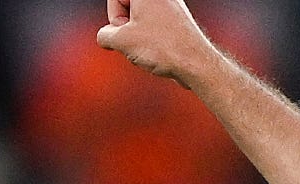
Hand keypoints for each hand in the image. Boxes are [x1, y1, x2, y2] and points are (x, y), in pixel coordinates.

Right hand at [99, 0, 218, 83]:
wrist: (195, 62)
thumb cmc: (162, 47)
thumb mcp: (121, 41)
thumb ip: (104, 35)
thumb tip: (106, 37)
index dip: (114, 18)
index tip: (125, 32)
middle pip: (128, 7)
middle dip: (126, 27)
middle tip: (138, 40)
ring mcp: (171, 5)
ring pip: (140, 19)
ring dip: (137, 36)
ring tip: (150, 48)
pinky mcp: (177, 19)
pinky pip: (153, 27)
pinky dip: (150, 40)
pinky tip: (158, 52)